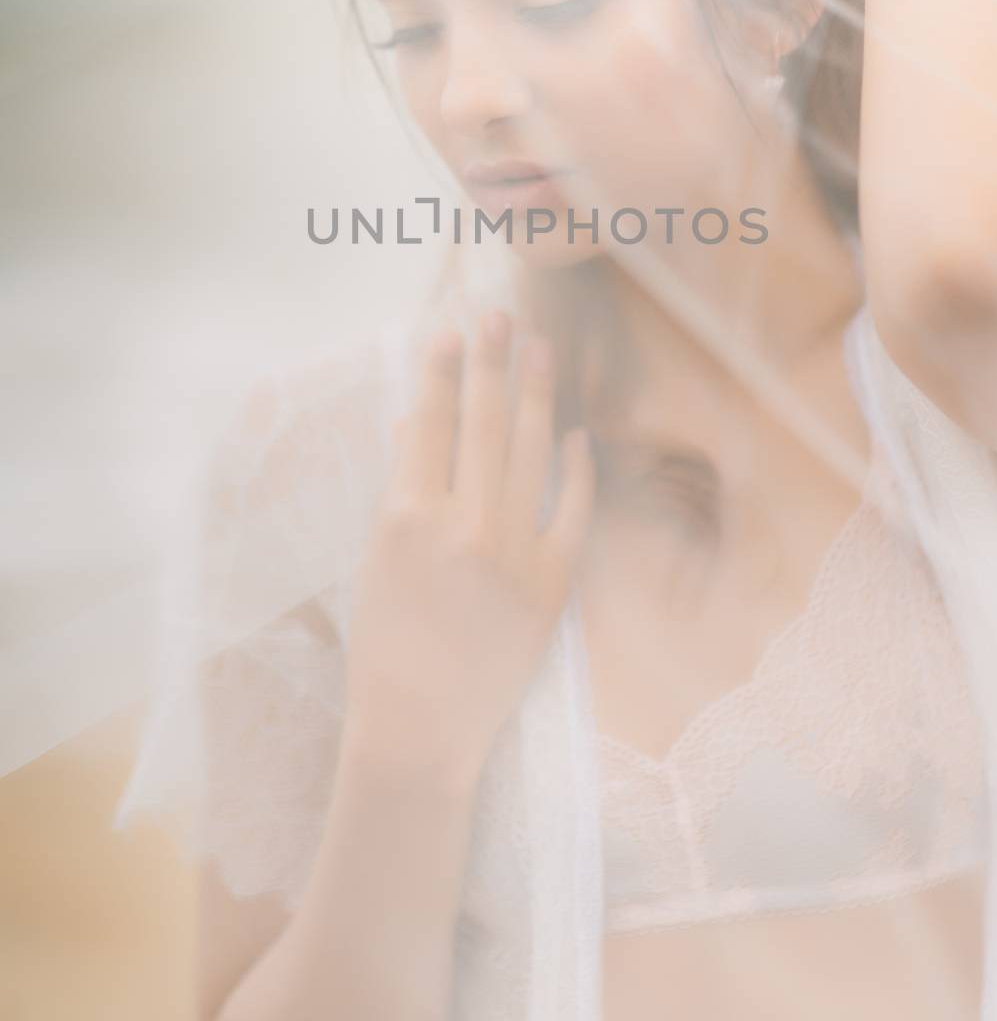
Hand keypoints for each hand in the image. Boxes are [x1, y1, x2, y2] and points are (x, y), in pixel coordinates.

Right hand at [343, 310, 595, 785]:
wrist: (422, 729)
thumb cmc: (383, 646)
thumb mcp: (373, 561)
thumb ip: (398, 490)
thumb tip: (413, 426)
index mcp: (405, 517)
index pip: (426, 423)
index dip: (438, 371)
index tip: (448, 331)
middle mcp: (462, 524)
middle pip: (480, 422)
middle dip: (488, 361)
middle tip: (496, 315)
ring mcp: (513, 551)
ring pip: (529, 451)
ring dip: (534, 393)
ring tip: (538, 349)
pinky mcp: (552, 582)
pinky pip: (571, 510)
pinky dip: (575, 469)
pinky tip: (576, 435)